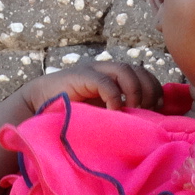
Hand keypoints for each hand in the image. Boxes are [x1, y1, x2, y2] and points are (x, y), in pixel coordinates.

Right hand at [17, 61, 162, 113]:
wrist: (37, 106)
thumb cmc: (71, 114)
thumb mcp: (102, 113)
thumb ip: (121, 113)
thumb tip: (148, 125)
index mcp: (114, 77)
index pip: (144, 74)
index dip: (155, 88)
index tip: (157, 108)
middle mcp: (106, 69)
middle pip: (139, 70)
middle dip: (149, 89)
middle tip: (148, 109)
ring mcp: (94, 71)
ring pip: (125, 70)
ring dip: (135, 91)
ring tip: (133, 109)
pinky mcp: (81, 76)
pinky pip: (105, 82)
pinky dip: (114, 96)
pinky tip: (114, 110)